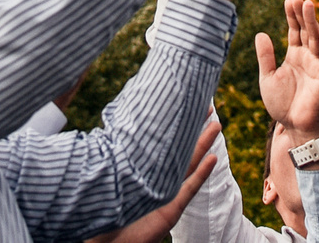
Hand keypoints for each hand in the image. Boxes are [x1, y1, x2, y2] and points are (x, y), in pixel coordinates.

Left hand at [85, 118, 221, 242]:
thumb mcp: (105, 178)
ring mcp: (165, 195)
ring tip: (216, 126)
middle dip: (193, 129)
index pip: (160, 144)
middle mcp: (157, 181)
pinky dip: (201, 174)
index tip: (181, 104)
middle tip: (206, 107)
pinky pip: (188, 188)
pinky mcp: (169, 211)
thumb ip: (108, 158)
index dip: (172, 126)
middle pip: (179, 149)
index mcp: (143, 172)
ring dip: (203, 145)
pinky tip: (212, 158)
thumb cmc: (101, 213)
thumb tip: (102, 129)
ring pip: (188, 164)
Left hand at [255, 0, 318, 146]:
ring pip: (315, 38)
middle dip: (301, 14)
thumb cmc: (282, 105)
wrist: (295, 126)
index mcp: (293, 57)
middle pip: (305, 30)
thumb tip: (261, 33)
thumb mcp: (268, 78)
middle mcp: (307, 57)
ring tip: (308, 3)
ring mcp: (317, 64)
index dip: (291, 16)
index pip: (294, 31)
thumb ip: (266, 57)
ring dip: (312, 21)